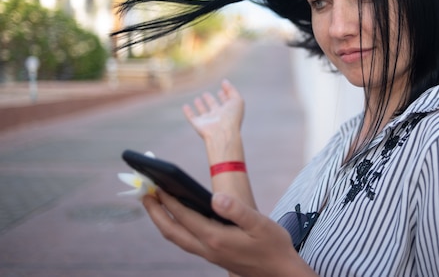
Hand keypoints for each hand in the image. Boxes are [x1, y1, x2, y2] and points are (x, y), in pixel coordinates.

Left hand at [143, 191, 316, 276]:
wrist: (280, 272)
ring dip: (162, 220)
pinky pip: (186, 240)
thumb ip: (237, 210)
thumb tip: (215, 197)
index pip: (185, 217)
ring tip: (154, 203)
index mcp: (216, 239)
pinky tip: (178, 217)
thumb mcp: (260, 224)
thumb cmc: (272, 246)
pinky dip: (175, 227)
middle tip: (143, 193)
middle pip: (172, 231)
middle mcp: (208, 249)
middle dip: (155, 212)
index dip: (168, 201)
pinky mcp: (213, 255)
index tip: (156, 184)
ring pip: (177, 238)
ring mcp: (209, 254)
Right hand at [183, 80, 244, 162]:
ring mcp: (208, 121)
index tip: (222, 89)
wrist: (223, 133)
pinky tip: (185, 106)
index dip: (225, 96)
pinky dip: (188, 112)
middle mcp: (219, 117)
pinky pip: (192, 117)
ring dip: (200, 106)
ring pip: (203, 112)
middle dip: (210, 100)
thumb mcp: (237, 100)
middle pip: (214, 107)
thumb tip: (225, 81)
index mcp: (229, 112)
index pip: (227, 103)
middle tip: (206, 94)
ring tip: (197, 98)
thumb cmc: (232, 117)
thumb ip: (232, 90)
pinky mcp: (198, 125)